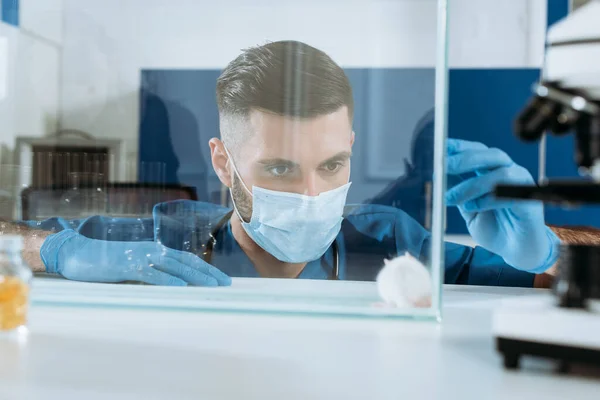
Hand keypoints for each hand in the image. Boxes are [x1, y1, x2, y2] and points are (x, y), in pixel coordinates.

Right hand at [41, 230, 230, 285]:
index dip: (206, 269)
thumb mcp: (135, 268)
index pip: (187, 260)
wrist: (79, 253)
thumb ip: (153, 274)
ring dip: (195, 277)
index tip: (222, 280)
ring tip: (212, 286)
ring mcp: (142, 257)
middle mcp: (153, 251)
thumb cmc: (108, 263)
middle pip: (187, 262)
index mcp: (156, 251)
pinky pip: (152, 274)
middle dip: (209, 273)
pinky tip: (180, 288)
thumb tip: (173, 288)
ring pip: (174, 267)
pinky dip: (167, 280)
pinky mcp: (128, 265)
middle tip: (226, 284)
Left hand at [445, 139, 559, 272]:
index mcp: (494, 171)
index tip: (441, 145)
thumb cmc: (495, 228)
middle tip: (442, 166)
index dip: (461, 146)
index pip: (479, 151)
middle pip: (491, 155)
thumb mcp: (468, 208)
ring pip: (500, 173)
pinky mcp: (530, 203)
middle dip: (465, 158)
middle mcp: (510, 173)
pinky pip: (509, 195)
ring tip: (450, 198)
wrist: (516, 251)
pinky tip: (471, 207)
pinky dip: (487, 199)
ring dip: (471, 184)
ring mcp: (522, 186)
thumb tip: (437, 175)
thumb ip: (457, 192)